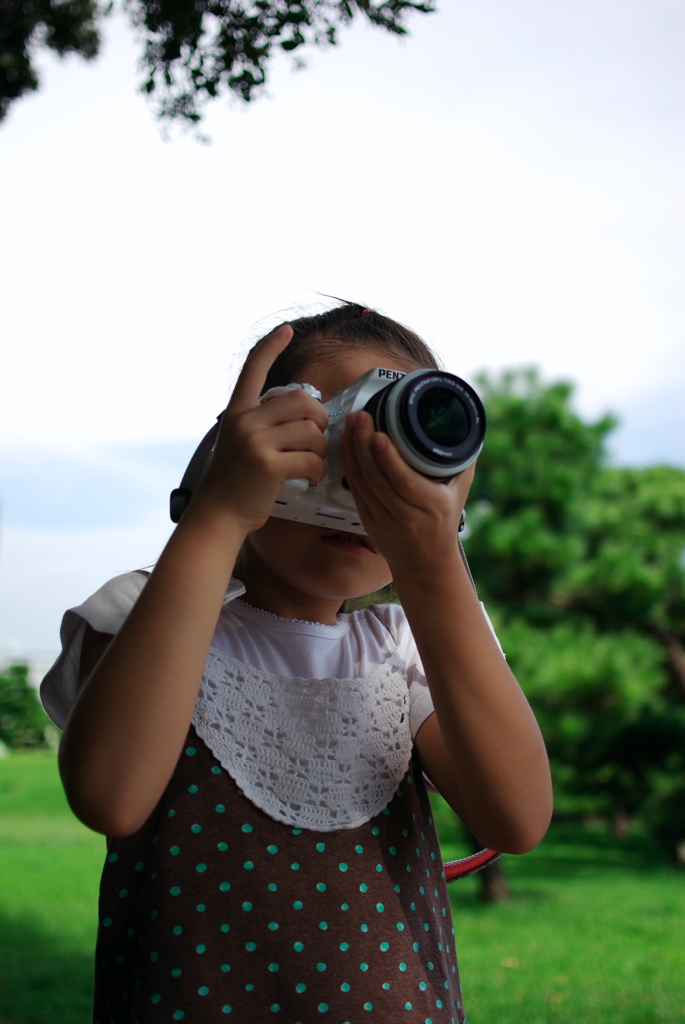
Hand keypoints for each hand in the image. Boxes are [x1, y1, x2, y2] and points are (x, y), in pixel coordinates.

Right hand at [188, 326, 329, 533]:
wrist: (217, 516)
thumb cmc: (234, 483)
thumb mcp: (239, 443)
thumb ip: (263, 424)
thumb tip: (304, 414)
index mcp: (237, 412)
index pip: (253, 369)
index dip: (271, 346)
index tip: (288, 330)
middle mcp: (244, 421)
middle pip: (302, 400)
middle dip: (320, 419)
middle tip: (317, 440)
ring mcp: (255, 442)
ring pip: (311, 431)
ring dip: (321, 450)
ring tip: (312, 464)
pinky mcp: (268, 465)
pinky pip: (311, 458)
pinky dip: (318, 471)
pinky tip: (310, 479)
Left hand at [339, 410, 474, 578]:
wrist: (426, 564)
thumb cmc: (445, 522)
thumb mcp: (461, 492)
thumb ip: (462, 461)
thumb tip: (465, 425)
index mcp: (433, 506)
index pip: (405, 482)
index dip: (389, 458)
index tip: (378, 434)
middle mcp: (407, 516)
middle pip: (378, 479)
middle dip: (363, 446)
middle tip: (359, 417)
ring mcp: (384, 521)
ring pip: (362, 483)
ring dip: (352, 452)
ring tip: (350, 424)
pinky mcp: (368, 521)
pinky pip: (355, 490)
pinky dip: (349, 466)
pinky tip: (346, 446)